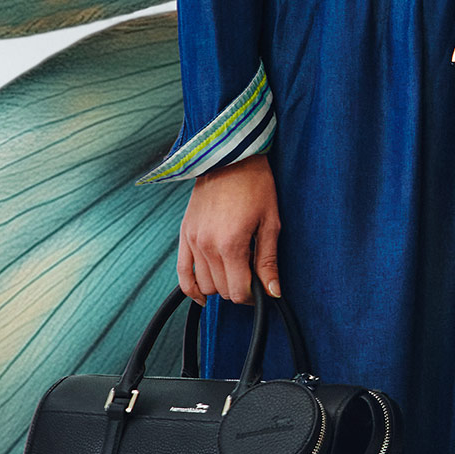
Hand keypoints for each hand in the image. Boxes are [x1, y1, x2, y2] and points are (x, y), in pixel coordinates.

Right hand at [179, 155, 281, 303]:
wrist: (229, 158)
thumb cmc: (255, 185)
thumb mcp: (270, 222)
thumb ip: (268, 261)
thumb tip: (273, 292)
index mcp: (231, 244)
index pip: (238, 291)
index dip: (252, 295)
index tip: (261, 288)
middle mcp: (207, 246)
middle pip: (221, 290)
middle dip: (238, 288)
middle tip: (251, 273)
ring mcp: (193, 240)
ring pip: (203, 285)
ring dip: (219, 285)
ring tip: (233, 270)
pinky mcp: (184, 234)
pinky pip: (181, 273)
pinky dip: (191, 288)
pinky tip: (201, 296)